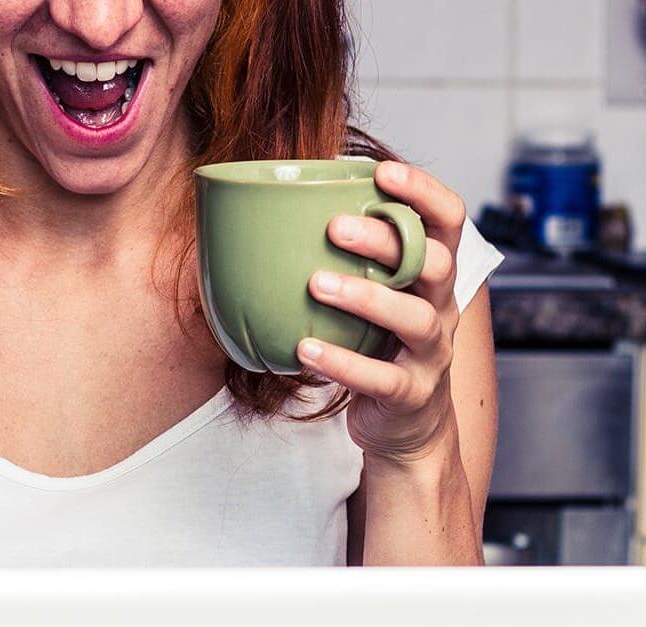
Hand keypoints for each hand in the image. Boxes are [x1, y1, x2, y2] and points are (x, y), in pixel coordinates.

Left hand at [296, 161, 466, 465]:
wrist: (406, 425)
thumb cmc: (378, 344)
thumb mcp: (375, 294)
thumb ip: (348, 257)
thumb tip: (273, 208)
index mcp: (434, 274)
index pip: (449, 220)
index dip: (425, 191)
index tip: (383, 172)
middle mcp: (442, 307)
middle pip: (434, 262)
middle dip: (386, 240)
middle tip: (334, 227)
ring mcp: (432, 352)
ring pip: (414, 317)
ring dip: (366, 297)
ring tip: (316, 284)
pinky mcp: (412, 393)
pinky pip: (382, 378)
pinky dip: (342, 363)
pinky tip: (305, 349)